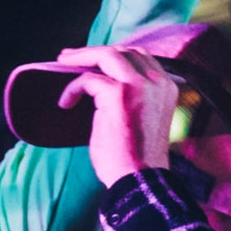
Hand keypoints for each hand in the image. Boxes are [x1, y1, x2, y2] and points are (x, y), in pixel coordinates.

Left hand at [54, 46, 178, 186]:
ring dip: (82, 57)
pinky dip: (73, 89)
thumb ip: (133, 95)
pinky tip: (65, 103)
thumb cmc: (137, 157)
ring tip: (63, 63)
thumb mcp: (143, 117)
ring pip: (107, 55)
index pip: (141, 57)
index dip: (115, 55)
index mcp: (167, 87)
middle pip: (124, 51)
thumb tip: (104, 82)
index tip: (93, 60)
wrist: (140, 179)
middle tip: (70, 57)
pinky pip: (88, 80)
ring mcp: (140, 86)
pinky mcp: (118, 94)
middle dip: (95, 52)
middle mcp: (158, 82)